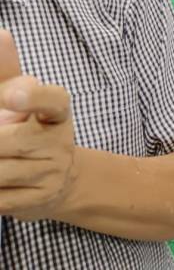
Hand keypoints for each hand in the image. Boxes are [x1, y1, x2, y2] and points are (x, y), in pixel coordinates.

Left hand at [0, 75, 76, 220]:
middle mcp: (61, 142)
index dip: (34, 97)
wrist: (59, 180)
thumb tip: (4, 81)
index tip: (11, 96)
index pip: (54, 101)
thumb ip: (10, 88)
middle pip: (9, 142)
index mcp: (57, 114)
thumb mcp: (24, 109)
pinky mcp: (40, 199)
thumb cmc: (30, 136)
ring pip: (0, 173)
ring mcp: (53, 173)